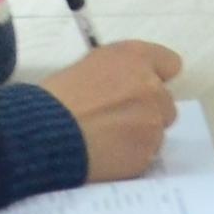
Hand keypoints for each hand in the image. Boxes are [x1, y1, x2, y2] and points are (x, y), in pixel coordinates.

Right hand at [41, 40, 184, 176]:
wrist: (42, 134)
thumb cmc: (57, 97)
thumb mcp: (89, 65)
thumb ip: (120, 70)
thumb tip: (130, 83)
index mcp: (135, 58)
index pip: (170, 64)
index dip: (156, 76)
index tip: (143, 87)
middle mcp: (151, 87)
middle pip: (166, 101)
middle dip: (148, 109)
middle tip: (116, 118)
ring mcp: (153, 122)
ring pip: (157, 130)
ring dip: (140, 134)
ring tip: (107, 139)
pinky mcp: (147, 152)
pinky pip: (147, 154)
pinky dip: (132, 156)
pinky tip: (107, 154)